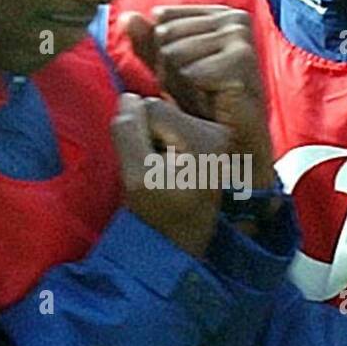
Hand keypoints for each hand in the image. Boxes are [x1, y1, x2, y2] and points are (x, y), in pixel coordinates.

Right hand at [112, 93, 230, 257]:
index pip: (151, 108)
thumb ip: (127, 131)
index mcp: (204, 140)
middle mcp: (219, 134)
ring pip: (166, 117)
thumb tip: (130, 97)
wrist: (178, 248)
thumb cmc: (156, 217)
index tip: (147, 168)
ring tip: (163, 174)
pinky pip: (175, 129)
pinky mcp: (213, 145)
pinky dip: (165, 145)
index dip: (135, 134)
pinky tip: (170, 171)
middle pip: (161, 109)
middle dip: (148, 135)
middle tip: (154, 172)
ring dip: (155, 140)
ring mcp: (219, 139)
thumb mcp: (134, 176)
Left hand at [121, 7, 275, 190]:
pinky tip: (212, 103)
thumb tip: (126, 17)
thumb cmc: (206, 105)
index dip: (164, 54)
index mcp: (220, 13)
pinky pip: (189, 72)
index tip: (190, 76)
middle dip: (171, 71)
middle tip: (198, 92)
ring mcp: (240, 36)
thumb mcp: (171, 71)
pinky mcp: (241, 59)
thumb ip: (148, 44)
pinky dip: (194, 94)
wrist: (237, 140)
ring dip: (182, 85)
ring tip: (204, 98)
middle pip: (166, 35)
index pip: (162, 19)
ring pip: (174, 54)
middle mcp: (234, 18)